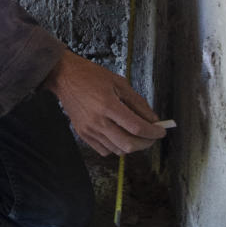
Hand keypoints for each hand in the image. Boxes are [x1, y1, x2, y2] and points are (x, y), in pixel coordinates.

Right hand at [43, 48, 165, 157]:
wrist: (65, 77)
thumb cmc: (90, 76)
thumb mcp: (119, 82)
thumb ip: (137, 102)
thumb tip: (152, 119)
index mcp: (108, 105)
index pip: (137, 127)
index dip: (153, 132)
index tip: (160, 131)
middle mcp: (98, 121)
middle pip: (128, 144)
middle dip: (146, 143)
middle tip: (151, 136)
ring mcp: (89, 130)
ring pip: (118, 150)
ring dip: (132, 145)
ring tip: (136, 135)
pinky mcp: (83, 134)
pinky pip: (104, 150)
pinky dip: (116, 147)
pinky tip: (119, 135)